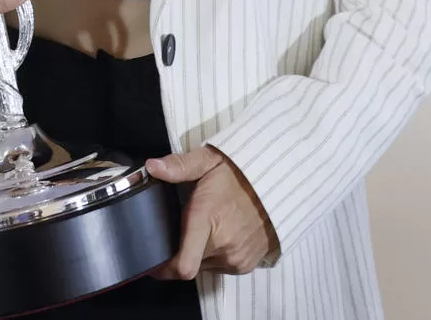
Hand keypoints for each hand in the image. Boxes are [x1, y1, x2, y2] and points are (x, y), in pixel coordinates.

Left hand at [145, 146, 275, 278]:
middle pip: (188, 264)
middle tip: (181, 229)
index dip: (162, 270)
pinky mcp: (246, 264)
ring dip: (198, 253)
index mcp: (207, 221)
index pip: (183, 265)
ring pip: (203, 266)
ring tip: (204, 228)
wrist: (279, 183)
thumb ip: (179, 166)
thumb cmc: (239, 172)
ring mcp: (236, 258)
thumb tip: (151, 166)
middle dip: (179, 251)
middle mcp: (223, 246)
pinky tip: (219, 235)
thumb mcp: (208, 160)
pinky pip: (220, 267)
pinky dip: (215, 255)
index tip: (151, 261)